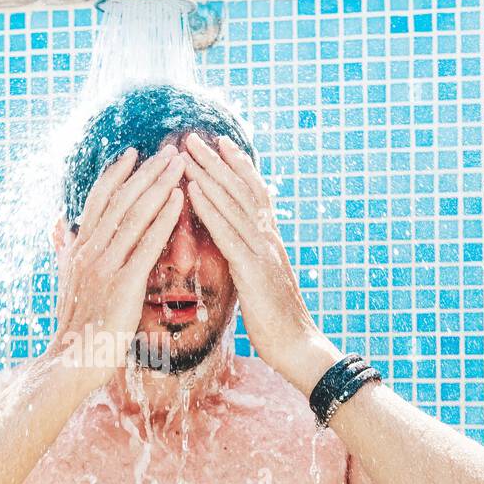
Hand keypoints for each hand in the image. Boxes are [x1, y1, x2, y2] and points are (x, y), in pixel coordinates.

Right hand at [47, 144, 185, 390]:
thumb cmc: (75, 326)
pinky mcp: (122, 284)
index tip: (134, 151)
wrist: (71, 362)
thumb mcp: (66, 281)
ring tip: (179, 163)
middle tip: (169, 148)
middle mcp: (89, 251)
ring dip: (159, 185)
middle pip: (120, 200)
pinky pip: (147, 243)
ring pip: (135, 215)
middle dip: (146, 171)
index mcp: (78, 249)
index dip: (116, 174)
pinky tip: (180, 199)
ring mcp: (104, 266)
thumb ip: (66, 250)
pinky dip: (164, 218)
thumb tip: (60, 226)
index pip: (98, 201)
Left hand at [182, 132, 336, 393]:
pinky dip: (209, 208)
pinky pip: (228, 233)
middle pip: (242, 188)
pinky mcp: (254, 270)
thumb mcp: (262, 283)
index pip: (254, 192)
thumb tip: (238, 249)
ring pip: (234, 203)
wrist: (297, 348)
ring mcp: (263, 252)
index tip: (219, 141)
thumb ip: (252, 260)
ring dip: (208, 174)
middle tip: (193, 135)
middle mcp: (269, 238)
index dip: (237, 165)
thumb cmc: (276, 322)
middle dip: (217, 160)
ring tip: (186, 152)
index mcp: (270, 241)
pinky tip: (192, 191)